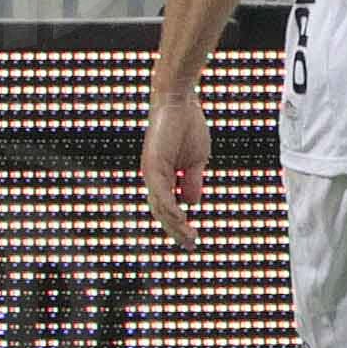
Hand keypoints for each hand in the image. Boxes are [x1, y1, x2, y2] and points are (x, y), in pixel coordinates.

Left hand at [141, 92, 208, 242]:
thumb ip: (191, 182)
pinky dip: (170, 208)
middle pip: (162, 212)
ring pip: (160, 207)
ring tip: (190, 238)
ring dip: (175, 225)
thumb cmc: (187, 126)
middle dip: (176, 231)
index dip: (179, 225)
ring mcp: (150, 172)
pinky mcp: (152, 165)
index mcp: (162, 177)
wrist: (180, 102)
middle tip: (191, 245)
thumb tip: (191, 203)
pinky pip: (160, 193)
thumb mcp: (195, 161)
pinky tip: (182, 219)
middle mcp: (153, 177)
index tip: (193, 239)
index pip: (168, 207)